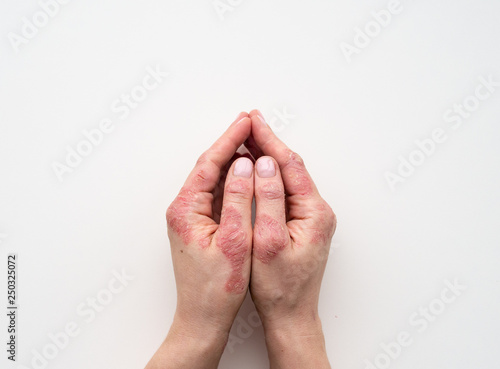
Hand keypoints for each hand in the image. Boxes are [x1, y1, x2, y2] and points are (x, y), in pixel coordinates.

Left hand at [146, 113, 254, 368]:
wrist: (202, 316)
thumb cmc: (216, 287)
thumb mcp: (235, 241)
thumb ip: (239, 199)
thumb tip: (245, 166)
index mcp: (186, 209)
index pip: (209, 163)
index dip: (230, 139)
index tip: (247, 121)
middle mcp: (183, 208)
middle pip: (209, 165)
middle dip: (231, 143)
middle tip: (251, 124)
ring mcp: (190, 216)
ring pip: (213, 178)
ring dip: (233, 159)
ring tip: (252, 140)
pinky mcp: (199, 224)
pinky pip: (217, 192)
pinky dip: (232, 178)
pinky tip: (246, 171)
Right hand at [247, 110, 336, 368]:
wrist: (292, 315)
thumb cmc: (280, 287)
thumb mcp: (268, 243)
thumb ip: (268, 200)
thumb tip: (265, 165)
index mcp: (314, 212)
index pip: (290, 165)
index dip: (269, 140)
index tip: (252, 120)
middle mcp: (317, 211)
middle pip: (291, 167)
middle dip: (268, 143)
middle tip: (247, 122)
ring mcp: (311, 217)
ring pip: (287, 177)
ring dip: (267, 158)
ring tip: (247, 138)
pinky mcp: (302, 224)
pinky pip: (284, 191)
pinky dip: (268, 176)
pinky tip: (255, 169)